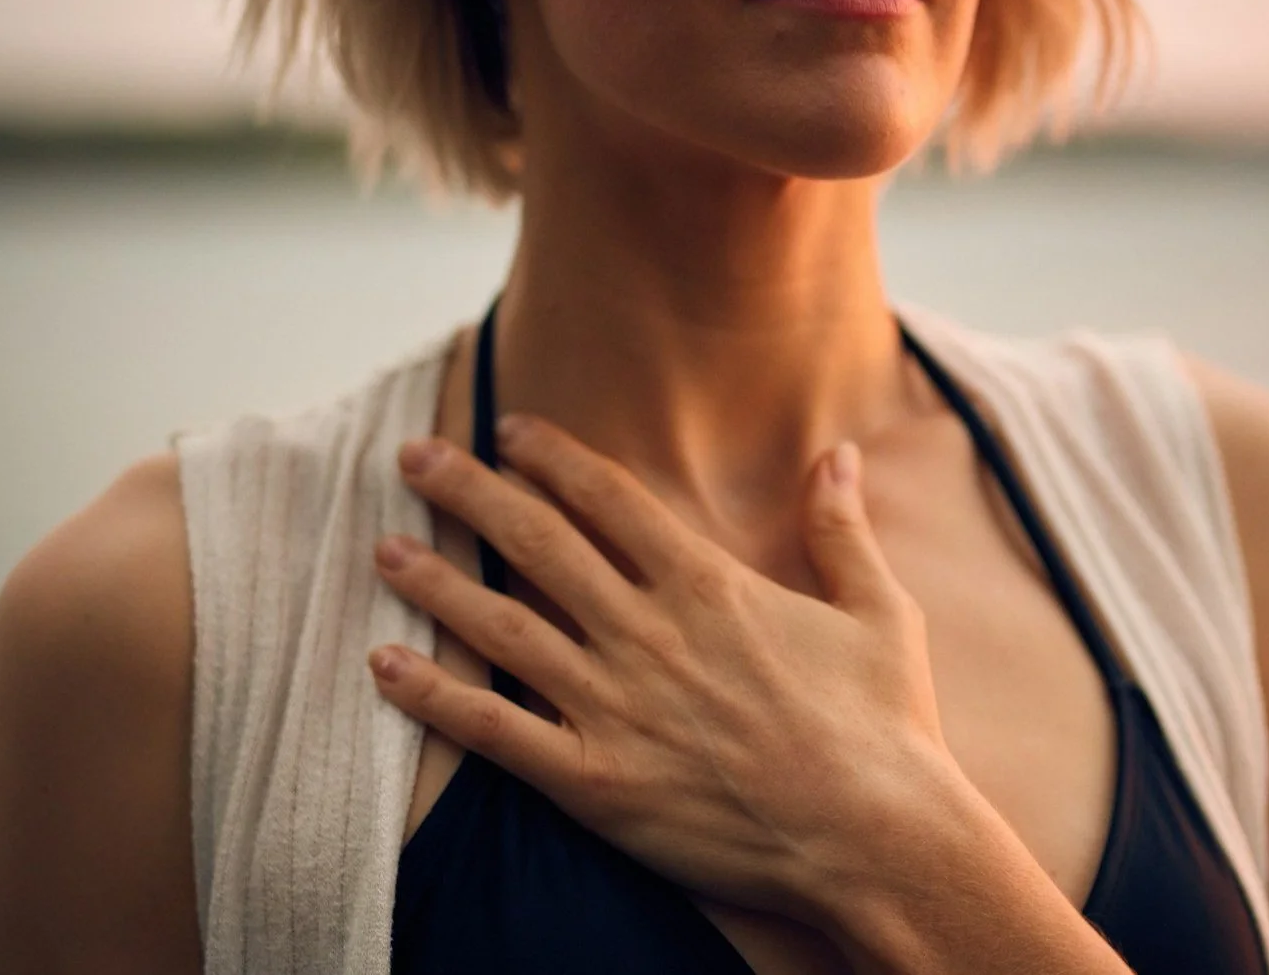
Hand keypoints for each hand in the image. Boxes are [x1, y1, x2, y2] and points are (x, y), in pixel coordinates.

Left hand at [369, 414, 959, 920]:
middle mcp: (648, 633)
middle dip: (470, 491)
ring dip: (436, 582)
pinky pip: (496, 733)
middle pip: (537, 541)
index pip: (607, 498)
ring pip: (503, 627)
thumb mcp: (878, 610)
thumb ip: (842, 525)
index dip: (550, 456)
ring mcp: (616, 707)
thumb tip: (837, 450)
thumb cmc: (885, 726)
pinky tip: (384, 666)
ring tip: (383, 548)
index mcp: (707, 585)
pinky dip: (435, 698)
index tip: (507, 428)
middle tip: (414, 457)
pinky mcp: (596, 782)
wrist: (879, 841)